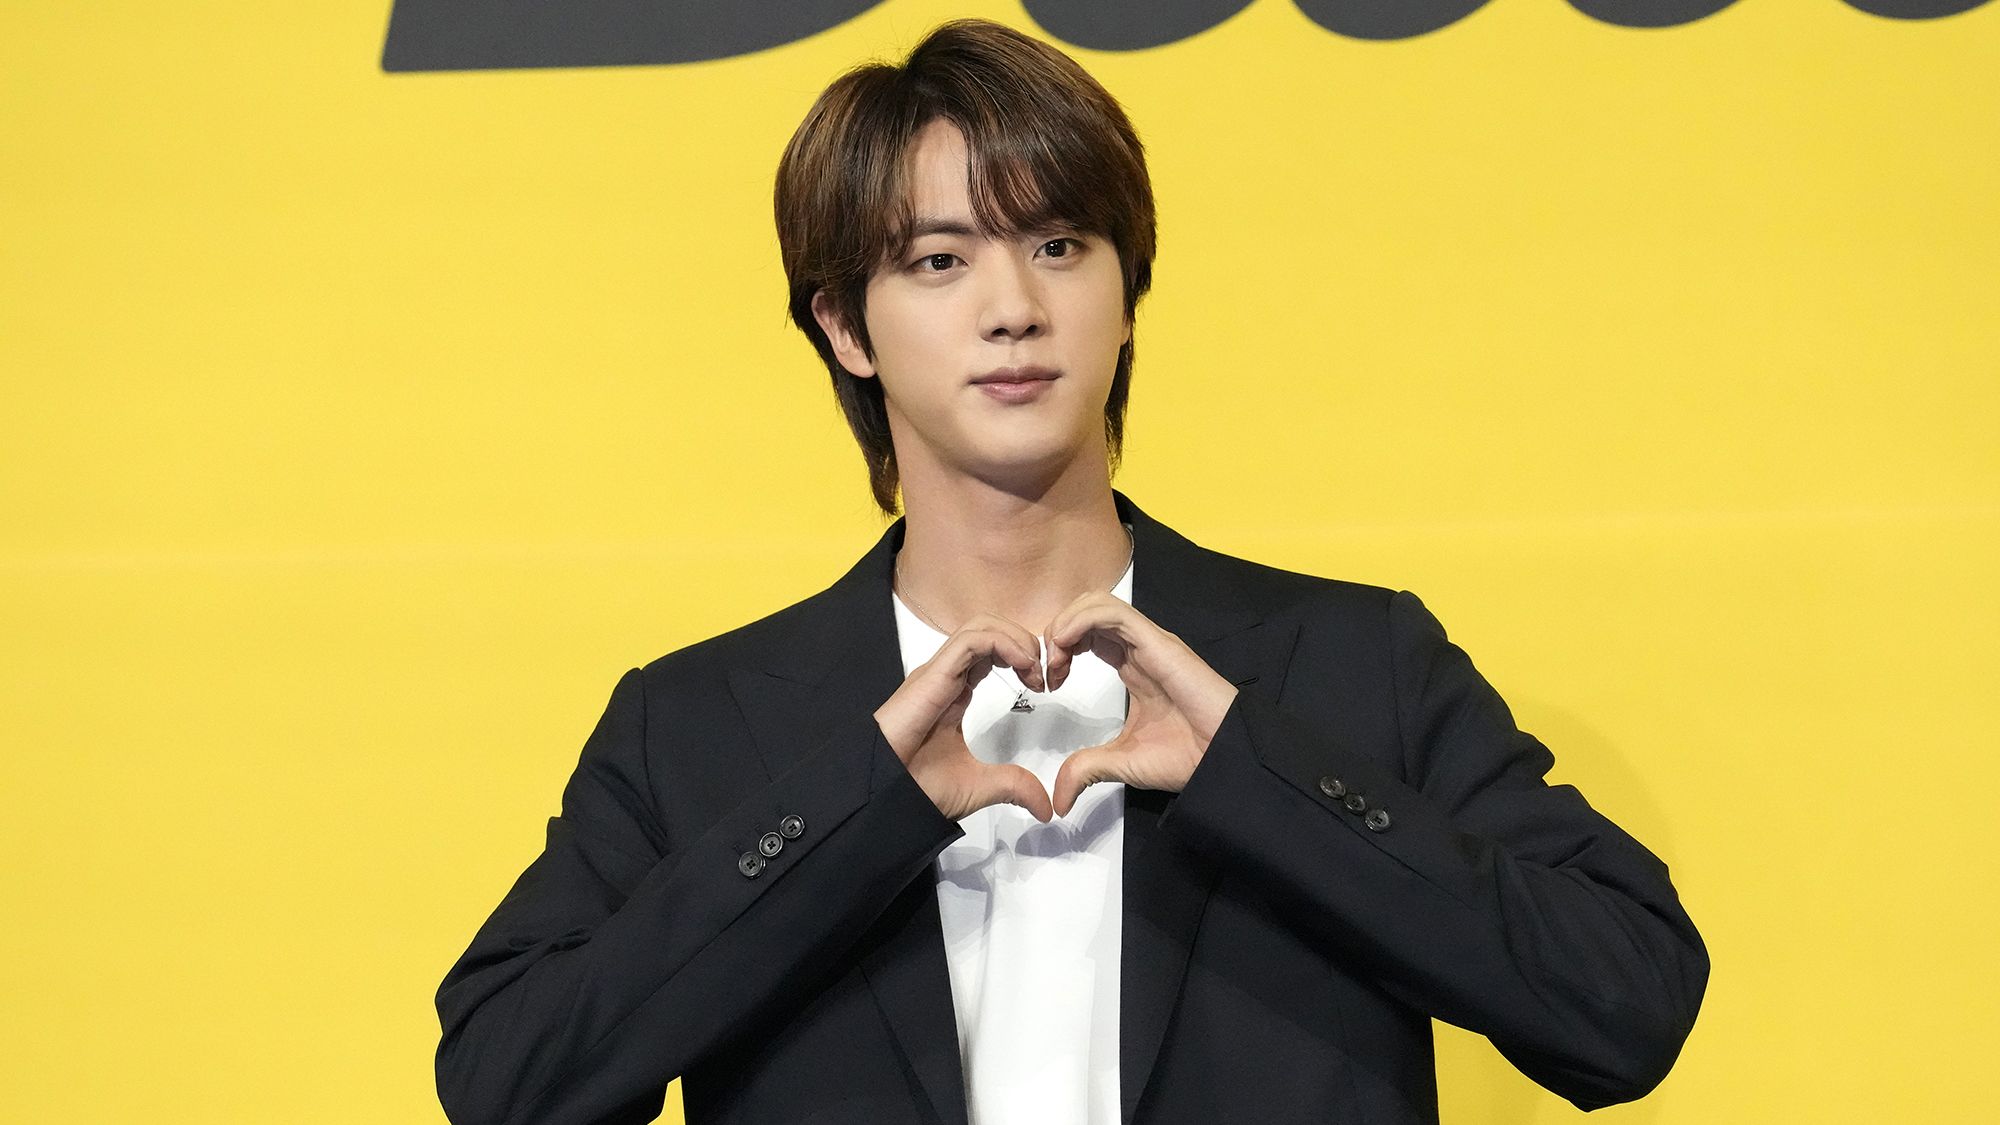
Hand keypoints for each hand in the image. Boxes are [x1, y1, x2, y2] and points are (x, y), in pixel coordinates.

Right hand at [873, 613, 1055, 822]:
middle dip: (1023, 642)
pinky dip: (1003, 642)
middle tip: (1042, 673)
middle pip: (989, 629)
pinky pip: (971, 639)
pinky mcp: (933, 675)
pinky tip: (1022, 664)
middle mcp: (946, 675)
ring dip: (1015, 639)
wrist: (886, 797)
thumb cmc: (918, 788)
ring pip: (980, 626)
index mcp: (955, 692)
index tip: (1042, 685)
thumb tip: (1044, 806)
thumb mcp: (981, 785)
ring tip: (1033, 667)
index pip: (991, 651)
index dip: (1022, 658)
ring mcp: (938, 672)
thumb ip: (1014, 786)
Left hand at [1044, 593, 1238, 816]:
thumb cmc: (1187, 756)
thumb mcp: (1120, 763)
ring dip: (1067, 622)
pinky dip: (1082, 619)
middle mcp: (1139, 649)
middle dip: (1058, 631)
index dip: (1060, 650)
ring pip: (1098, 603)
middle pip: (1088, 611)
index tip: (1048, 682)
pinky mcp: (1158, 642)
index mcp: (1132, 667)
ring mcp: (1150, 642)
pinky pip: (1114, 613)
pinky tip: (1066, 643)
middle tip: (1048, 667)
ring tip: (1056, 654)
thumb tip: (1059, 800)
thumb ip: (1086, 770)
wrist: (1221, 759)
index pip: (1087, 635)